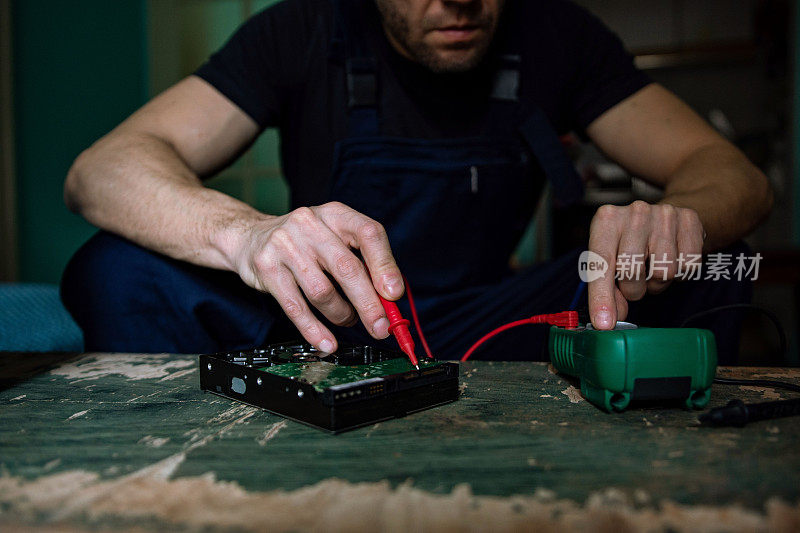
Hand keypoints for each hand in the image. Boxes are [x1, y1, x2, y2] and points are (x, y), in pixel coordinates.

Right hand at [230, 202, 403, 351]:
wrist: (250, 237)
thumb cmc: (304, 243)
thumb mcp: (335, 240)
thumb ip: (363, 263)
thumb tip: (390, 299)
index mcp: (335, 214)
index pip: (368, 233)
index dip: (385, 266)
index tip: (394, 294)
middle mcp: (310, 223)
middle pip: (347, 268)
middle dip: (369, 304)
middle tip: (381, 327)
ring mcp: (285, 244)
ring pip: (322, 291)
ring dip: (341, 315)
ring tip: (347, 320)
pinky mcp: (267, 267)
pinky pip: (295, 307)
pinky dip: (314, 329)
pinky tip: (326, 341)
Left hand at [587, 200, 704, 329]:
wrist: (666, 216)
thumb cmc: (630, 241)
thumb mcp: (610, 258)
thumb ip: (607, 289)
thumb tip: (609, 320)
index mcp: (606, 220)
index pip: (601, 263)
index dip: (601, 297)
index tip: (604, 323)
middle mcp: (634, 213)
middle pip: (632, 270)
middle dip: (633, 290)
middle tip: (634, 286)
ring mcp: (664, 214)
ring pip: (663, 271)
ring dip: (657, 282)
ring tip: (652, 269)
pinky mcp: (689, 219)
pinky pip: (688, 265)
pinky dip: (681, 273)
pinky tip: (672, 259)